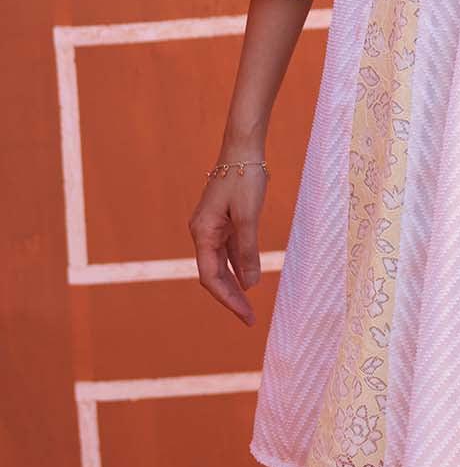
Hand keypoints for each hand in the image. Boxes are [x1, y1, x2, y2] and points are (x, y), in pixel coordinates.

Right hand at [188, 161, 267, 325]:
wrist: (243, 148)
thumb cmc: (245, 179)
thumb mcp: (249, 216)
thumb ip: (248, 251)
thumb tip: (250, 285)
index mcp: (202, 232)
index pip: (210, 277)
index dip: (227, 299)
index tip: (246, 316)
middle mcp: (202, 232)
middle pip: (214, 274)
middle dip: (231, 297)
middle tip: (250, 318)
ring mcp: (212, 226)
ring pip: (221, 263)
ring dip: (234, 284)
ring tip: (249, 306)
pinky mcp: (222, 219)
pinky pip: (228, 250)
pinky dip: (238, 265)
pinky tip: (248, 277)